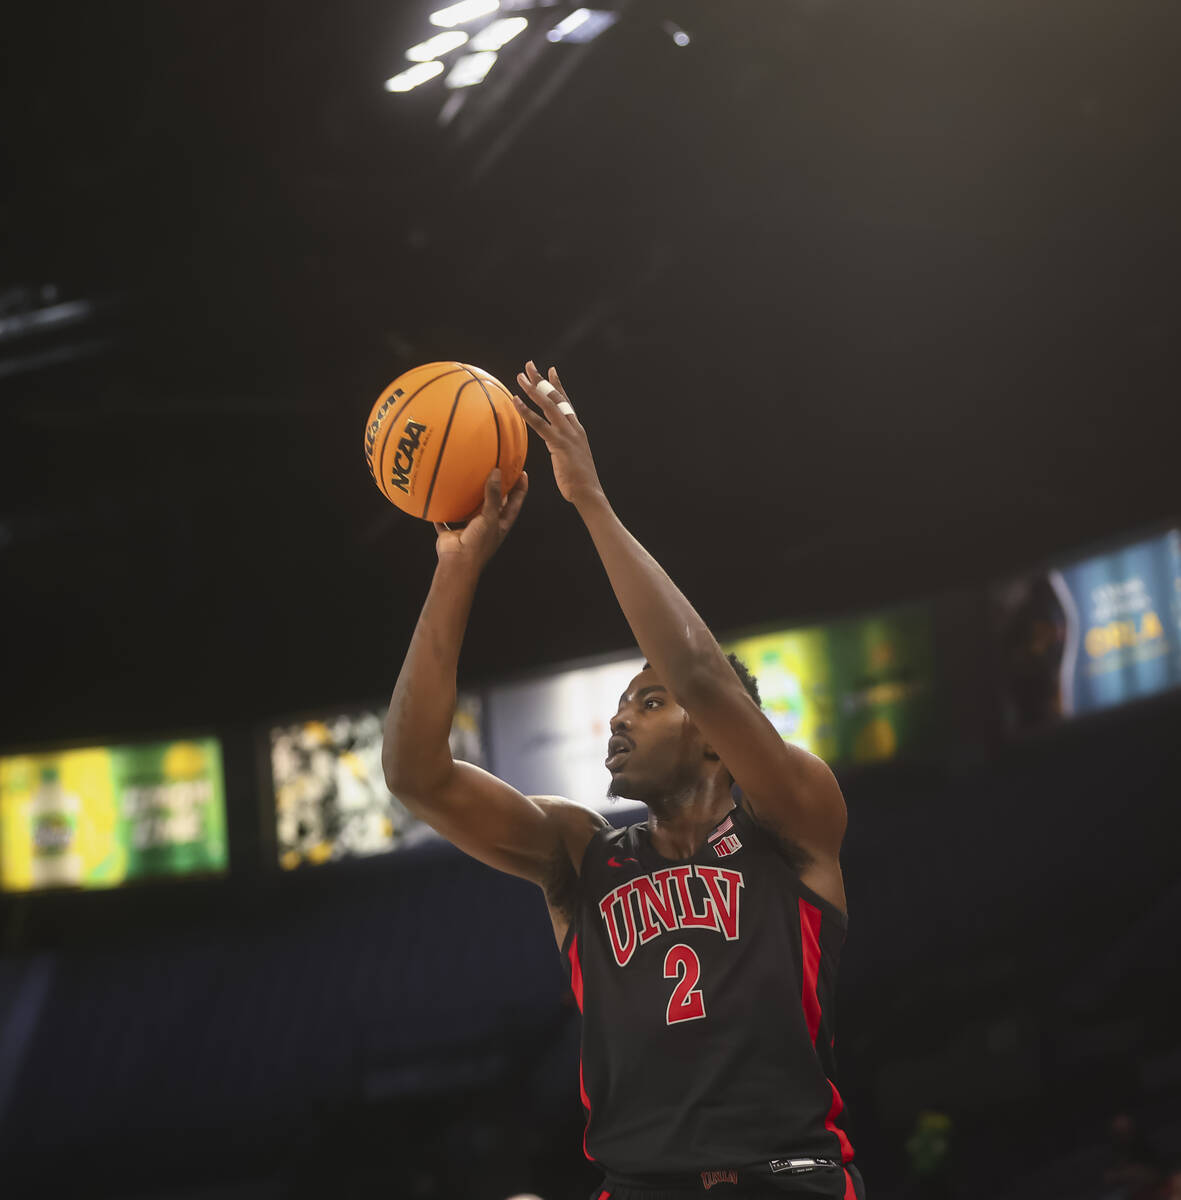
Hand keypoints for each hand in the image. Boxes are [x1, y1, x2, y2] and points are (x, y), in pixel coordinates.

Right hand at [434, 469, 527, 568]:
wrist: (458, 563)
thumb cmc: (479, 544)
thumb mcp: (489, 517)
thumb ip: (493, 495)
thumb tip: (497, 472)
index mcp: (501, 524)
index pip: (515, 503)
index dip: (520, 488)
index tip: (522, 473)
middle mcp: (487, 526)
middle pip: (494, 504)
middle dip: (496, 489)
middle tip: (497, 470)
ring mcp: (470, 530)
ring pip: (470, 511)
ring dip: (469, 500)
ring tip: (469, 481)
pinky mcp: (453, 533)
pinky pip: (447, 521)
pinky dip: (443, 514)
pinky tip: (439, 500)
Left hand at [513, 362, 605, 508]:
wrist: (588, 492)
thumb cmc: (578, 481)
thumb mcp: (571, 459)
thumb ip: (563, 448)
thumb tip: (556, 447)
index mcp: (577, 430)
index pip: (566, 403)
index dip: (557, 386)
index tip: (550, 371)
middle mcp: (573, 428)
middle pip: (556, 397)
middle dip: (542, 380)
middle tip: (529, 365)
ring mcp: (567, 434)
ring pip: (548, 405)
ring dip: (533, 389)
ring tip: (520, 377)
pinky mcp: (559, 443)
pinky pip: (539, 424)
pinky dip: (526, 411)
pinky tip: (516, 401)